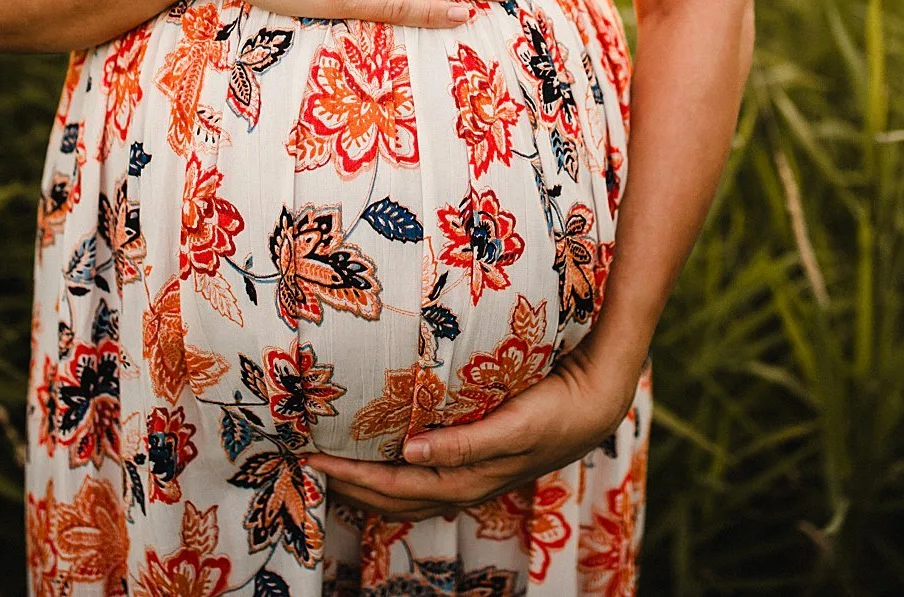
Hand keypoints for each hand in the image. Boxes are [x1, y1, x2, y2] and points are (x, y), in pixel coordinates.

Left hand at [304, 342, 637, 521]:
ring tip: (334, 469)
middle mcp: (464, 485)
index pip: (394, 487)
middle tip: (308, 462)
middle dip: (349, 485)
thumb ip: (463, 443)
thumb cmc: (555, 409)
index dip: (352, 477)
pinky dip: (393, 477)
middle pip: (393, 498)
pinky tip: (383, 459)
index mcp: (466, 479)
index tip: (313, 458)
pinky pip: (423, 481)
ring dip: (368, 485)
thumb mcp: (513, 424)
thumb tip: (408, 452)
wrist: (595, 404)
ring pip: (407, 495)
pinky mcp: (478, 461)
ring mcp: (471, 477)